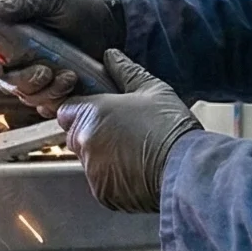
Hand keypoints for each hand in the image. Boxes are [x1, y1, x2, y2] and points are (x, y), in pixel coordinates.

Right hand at [0, 0, 123, 109]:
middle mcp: (16, 59)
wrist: (110, 20)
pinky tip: (73, 84)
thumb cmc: (75, 3)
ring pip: (26, 96)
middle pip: (4, 82)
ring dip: (45, 91)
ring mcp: (36, 76)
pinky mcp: (55, 90)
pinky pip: (47, 105)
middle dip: (22, 82)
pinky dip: (58, 99)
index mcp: (5, 35)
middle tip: (44, 72)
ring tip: (69, 75)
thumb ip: (20, 0)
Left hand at [55, 50, 199, 212]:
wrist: (186, 168)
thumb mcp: (152, 90)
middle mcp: (85, 143)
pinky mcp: (103, 193)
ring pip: (89, 161)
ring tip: (136, 152)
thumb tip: (111, 56)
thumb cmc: (171, 128)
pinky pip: (102, 182)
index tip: (100, 114)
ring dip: (104, 157)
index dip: (82, 111)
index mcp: (92, 114)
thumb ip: (125, 71)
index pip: (66, 111)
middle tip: (125, 132)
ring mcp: (92, 170)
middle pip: (75, 136)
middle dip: (93, 134)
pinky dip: (115, 179)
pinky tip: (138, 170)